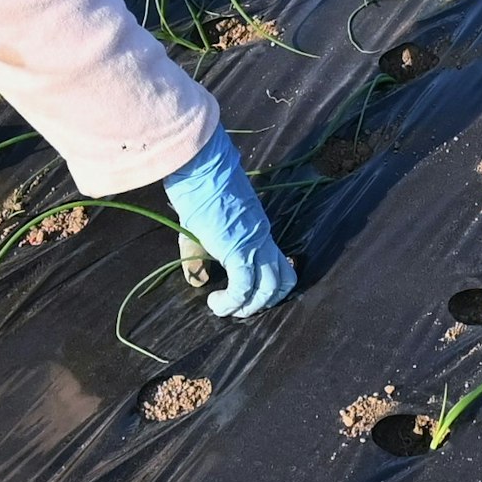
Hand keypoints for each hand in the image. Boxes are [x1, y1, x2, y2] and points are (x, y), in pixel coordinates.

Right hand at [162, 133, 296, 318]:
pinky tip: (215, 303)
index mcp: (259, 231)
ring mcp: (254, 245)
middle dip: (265, 302)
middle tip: (240, 308)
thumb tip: (198, 281)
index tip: (249, 294)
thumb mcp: (200, 231)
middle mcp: (263, 239)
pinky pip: (244, 287)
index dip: (269, 285)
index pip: (279, 263)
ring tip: (226, 309)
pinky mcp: (239, 251)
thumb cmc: (197, 193)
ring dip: (250, 307)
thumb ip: (201, 257)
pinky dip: (232, 303)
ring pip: (270, 288)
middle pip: (284, 280)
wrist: (199, 171)